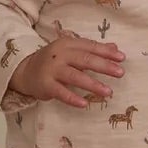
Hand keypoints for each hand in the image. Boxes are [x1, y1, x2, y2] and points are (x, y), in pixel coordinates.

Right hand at [9, 34, 125, 107]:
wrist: (26, 71)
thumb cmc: (53, 61)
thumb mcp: (71, 51)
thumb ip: (91, 50)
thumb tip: (115, 48)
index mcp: (67, 44)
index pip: (90, 47)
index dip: (106, 52)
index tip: (122, 58)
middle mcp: (60, 55)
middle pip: (85, 60)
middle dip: (104, 66)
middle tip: (120, 73)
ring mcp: (52, 70)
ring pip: (75, 76)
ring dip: (93, 84)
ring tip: (108, 92)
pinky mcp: (46, 85)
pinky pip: (61, 92)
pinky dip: (73, 98)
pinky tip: (84, 104)